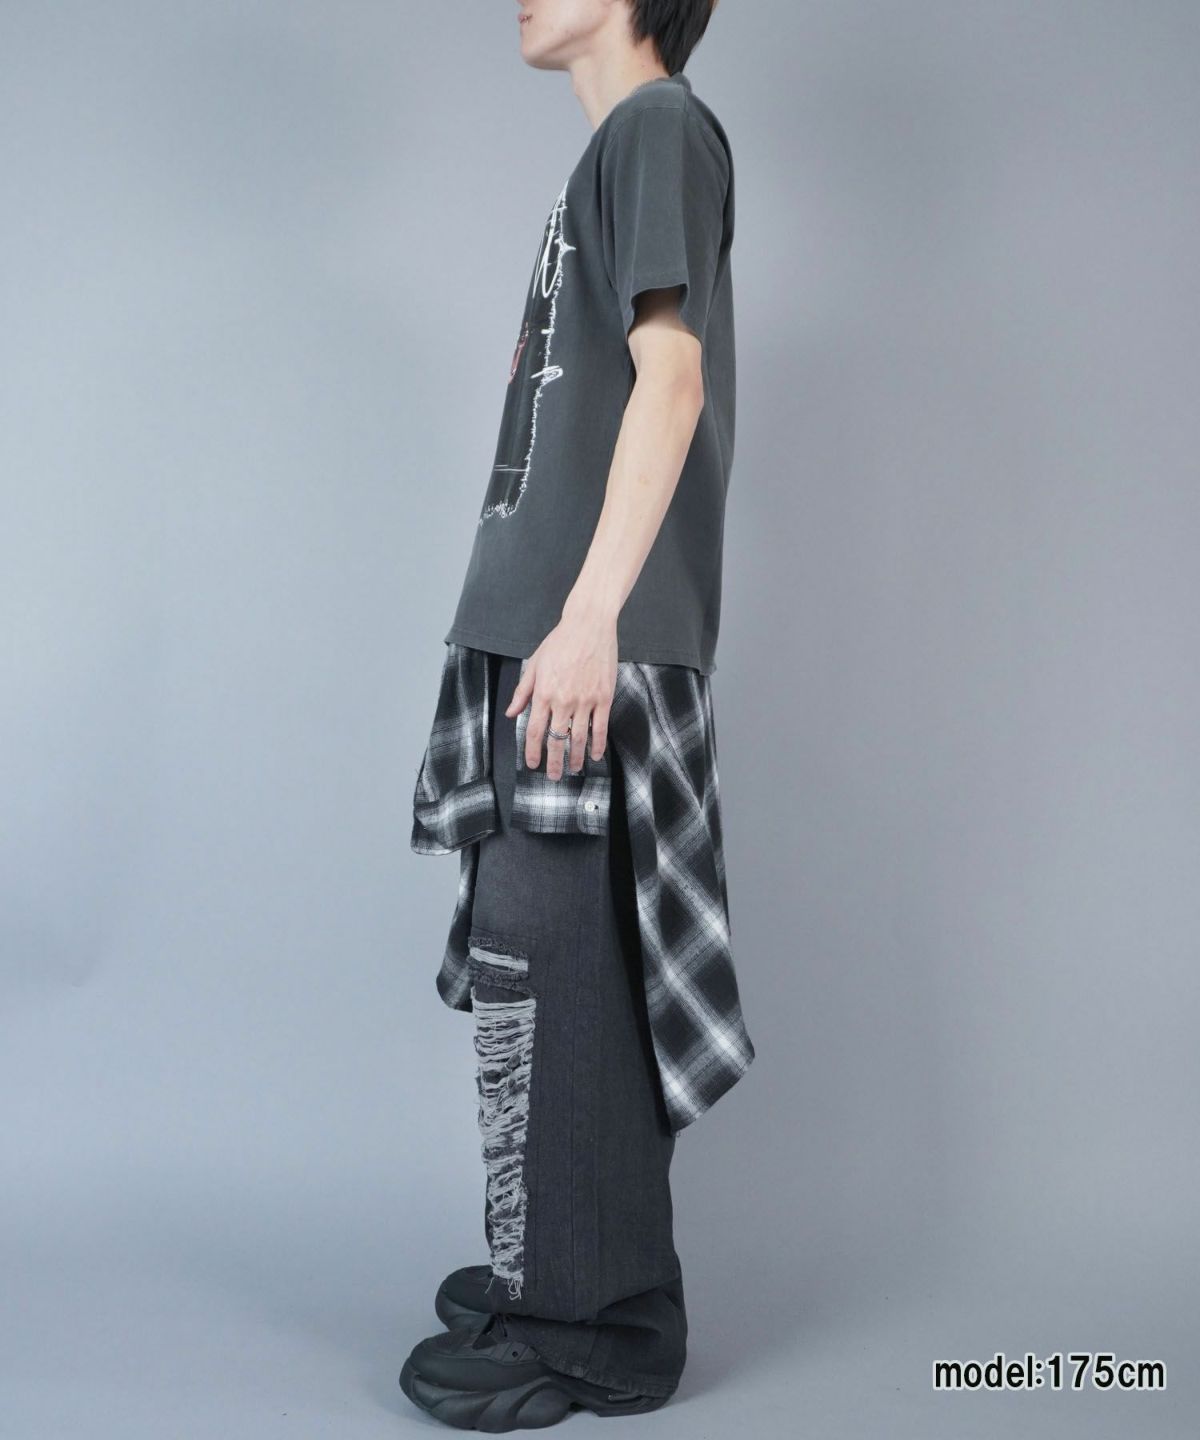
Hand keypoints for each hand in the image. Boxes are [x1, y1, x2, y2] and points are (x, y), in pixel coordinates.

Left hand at [504, 611, 616, 779]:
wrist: (588, 626)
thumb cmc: (559, 642)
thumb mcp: (534, 664)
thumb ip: (523, 692)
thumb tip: (511, 713)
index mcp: (543, 694)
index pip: (535, 731)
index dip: (533, 752)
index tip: (532, 764)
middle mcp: (563, 701)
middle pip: (556, 740)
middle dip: (553, 762)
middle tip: (553, 776)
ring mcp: (585, 700)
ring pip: (579, 738)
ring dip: (576, 758)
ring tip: (574, 769)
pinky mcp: (604, 697)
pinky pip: (601, 727)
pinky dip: (598, 744)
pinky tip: (595, 755)